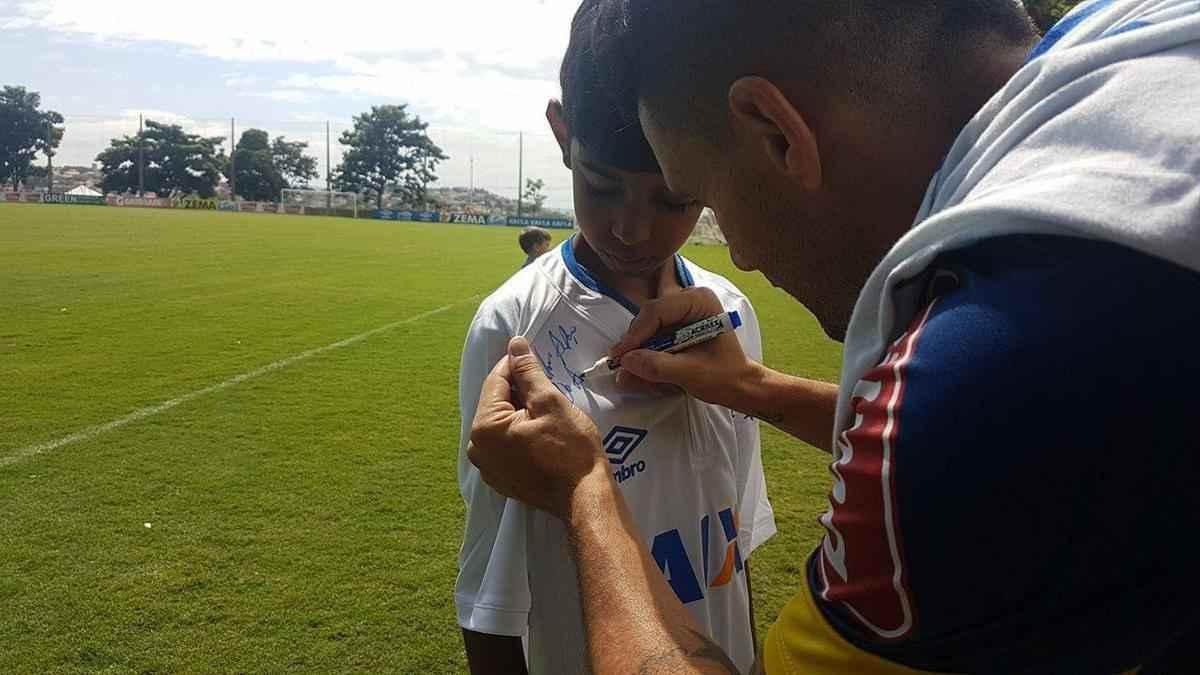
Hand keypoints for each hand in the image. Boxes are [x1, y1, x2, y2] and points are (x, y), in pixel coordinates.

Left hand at [468, 336, 606, 520]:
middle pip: (495, 403)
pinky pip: (504, 444)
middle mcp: (477, 448)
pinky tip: (540, 433)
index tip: (534, 356)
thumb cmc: (570, 448)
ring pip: (500, 423)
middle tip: (546, 387)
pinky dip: (518, 433)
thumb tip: (515, 344)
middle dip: (518, 391)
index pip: (496, 381)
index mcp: (484, 427)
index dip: (516, 364)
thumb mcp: (550, 402)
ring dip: (518, 411)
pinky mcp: (500, 479)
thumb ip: (528, 372)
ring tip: (546, 409)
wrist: (584, 496)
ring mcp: (487, 467)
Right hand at [610, 287, 759, 408]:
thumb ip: (658, 366)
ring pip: (648, 325)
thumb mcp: (691, 373)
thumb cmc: (724, 376)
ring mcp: (682, 310)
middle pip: (649, 316)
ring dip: (640, 349)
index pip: (657, 311)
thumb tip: (626, 362)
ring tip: (634, 372)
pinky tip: (644, 367)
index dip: (635, 334)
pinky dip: (646, 351)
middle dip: (636, 342)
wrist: (738, 384)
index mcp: (699, 301)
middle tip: (623, 367)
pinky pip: (653, 334)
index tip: (619, 357)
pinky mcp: (676, 323)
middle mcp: (689, 299)